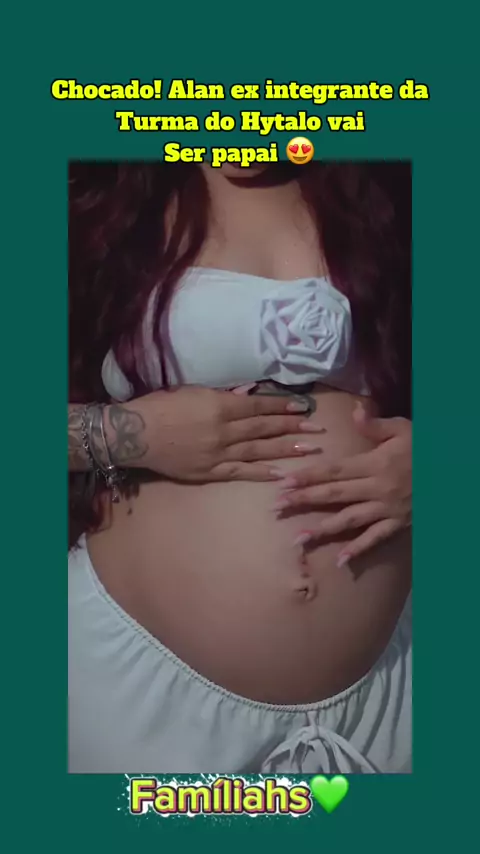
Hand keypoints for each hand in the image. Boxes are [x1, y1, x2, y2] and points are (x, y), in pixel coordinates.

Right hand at [104, 386, 325, 483]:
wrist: (135, 435)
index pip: (259, 407)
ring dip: (286, 450)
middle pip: (265, 429)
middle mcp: (224, 430)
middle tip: (316, 430)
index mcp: (220, 406)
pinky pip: (241, 473)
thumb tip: (248, 394)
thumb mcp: (192, 391)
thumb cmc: (160, 407)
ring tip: (309, 450)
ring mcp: (218, 454)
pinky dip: (261, 473)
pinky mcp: (209, 472)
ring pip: (259, 451)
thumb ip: (222, 394)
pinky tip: (280, 474)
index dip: (282, 407)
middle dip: (293, 428)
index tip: (302, 408)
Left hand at [274, 402, 411, 563]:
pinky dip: (358, 550)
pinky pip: (375, 539)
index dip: (308, 476)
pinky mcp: (397, 524)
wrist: (451, 472)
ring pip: (349, 520)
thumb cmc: (424, 448)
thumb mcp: (403, 429)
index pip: (334, 470)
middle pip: (334, 496)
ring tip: (297, 539)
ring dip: (322, 529)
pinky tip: (340, 561)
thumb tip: (355, 410)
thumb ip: (376, 424)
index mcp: (374, 463)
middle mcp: (376, 488)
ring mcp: (386, 509)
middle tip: (277, 507)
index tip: (284, 482)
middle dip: (304, 501)